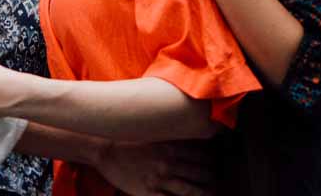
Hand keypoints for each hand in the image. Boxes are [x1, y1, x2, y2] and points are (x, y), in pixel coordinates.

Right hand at [94, 139, 215, 195]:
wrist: (105, 149)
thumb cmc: (128, 138)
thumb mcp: (152, 131)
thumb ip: (170, 134)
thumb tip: (188, 132)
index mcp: (170, 146)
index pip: (201, 153)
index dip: (211, 158)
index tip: (215, 161)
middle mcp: (168, 163)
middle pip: (199, 172)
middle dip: (210, 176)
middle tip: (215, 178)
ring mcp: (159, 179)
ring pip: (190, 189)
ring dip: (203, 193)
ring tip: (211, 194)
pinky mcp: (149, 192)